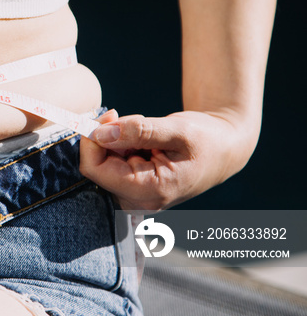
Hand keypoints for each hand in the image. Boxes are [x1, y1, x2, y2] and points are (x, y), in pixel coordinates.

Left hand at [80, 109, 249, 210]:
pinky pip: (110, 162)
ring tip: (145, 133)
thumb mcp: (177, 129)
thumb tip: (100, 133)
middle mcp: (137, 201)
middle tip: (129, 118)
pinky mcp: (131, 188)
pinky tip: (143, 141)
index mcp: (149, 191)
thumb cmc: (206, 140)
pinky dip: (120, 145)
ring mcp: (133, 196)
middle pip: (96, 166)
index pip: (95, 169)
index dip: (93, 139)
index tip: (110, 115)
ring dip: (115, 140)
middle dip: (106, 137)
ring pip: (101, 162)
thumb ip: (138, 131)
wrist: (222, 149)